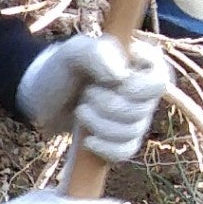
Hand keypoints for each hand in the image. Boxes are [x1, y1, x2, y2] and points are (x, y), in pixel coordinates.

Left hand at [14, 30, 168, 162]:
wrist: (42, 96)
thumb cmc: (62, 67)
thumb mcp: (74, 51)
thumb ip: (97, 53)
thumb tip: (120, 76)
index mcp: (142, 65)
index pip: (159, 81)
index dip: (137, 88)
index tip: (114, 82)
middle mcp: (144, 93)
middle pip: (141, 111)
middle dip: (107, 105)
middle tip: (87, 93)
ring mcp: (135, 118)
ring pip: (131, 132)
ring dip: (99, 124)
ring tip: (81, 111)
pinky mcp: (121, 140)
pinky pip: (124, 152)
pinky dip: (104, 148)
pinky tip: (88, 140)